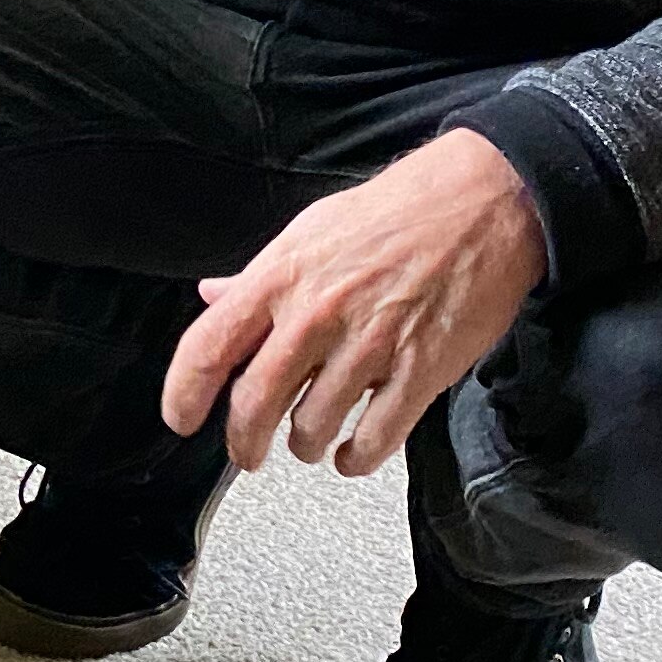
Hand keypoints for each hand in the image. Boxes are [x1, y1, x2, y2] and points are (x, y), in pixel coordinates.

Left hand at [160, 129, 546, 478]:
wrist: (481, 202)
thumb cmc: (396, 213)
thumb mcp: (310, 231)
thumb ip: (259, 276)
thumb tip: (213, 296)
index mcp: (279, 277)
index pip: (207, 347)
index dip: (183, 393)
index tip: (180, 418)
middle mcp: (315, 315)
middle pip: (253, 404)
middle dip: (243, 443)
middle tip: (247, 455)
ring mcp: (368, 345)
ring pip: (311, 428)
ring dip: (305, 446)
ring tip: (309, 443)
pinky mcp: (419, 371)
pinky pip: (375, 438)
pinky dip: (357, 458)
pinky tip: (352, 454)